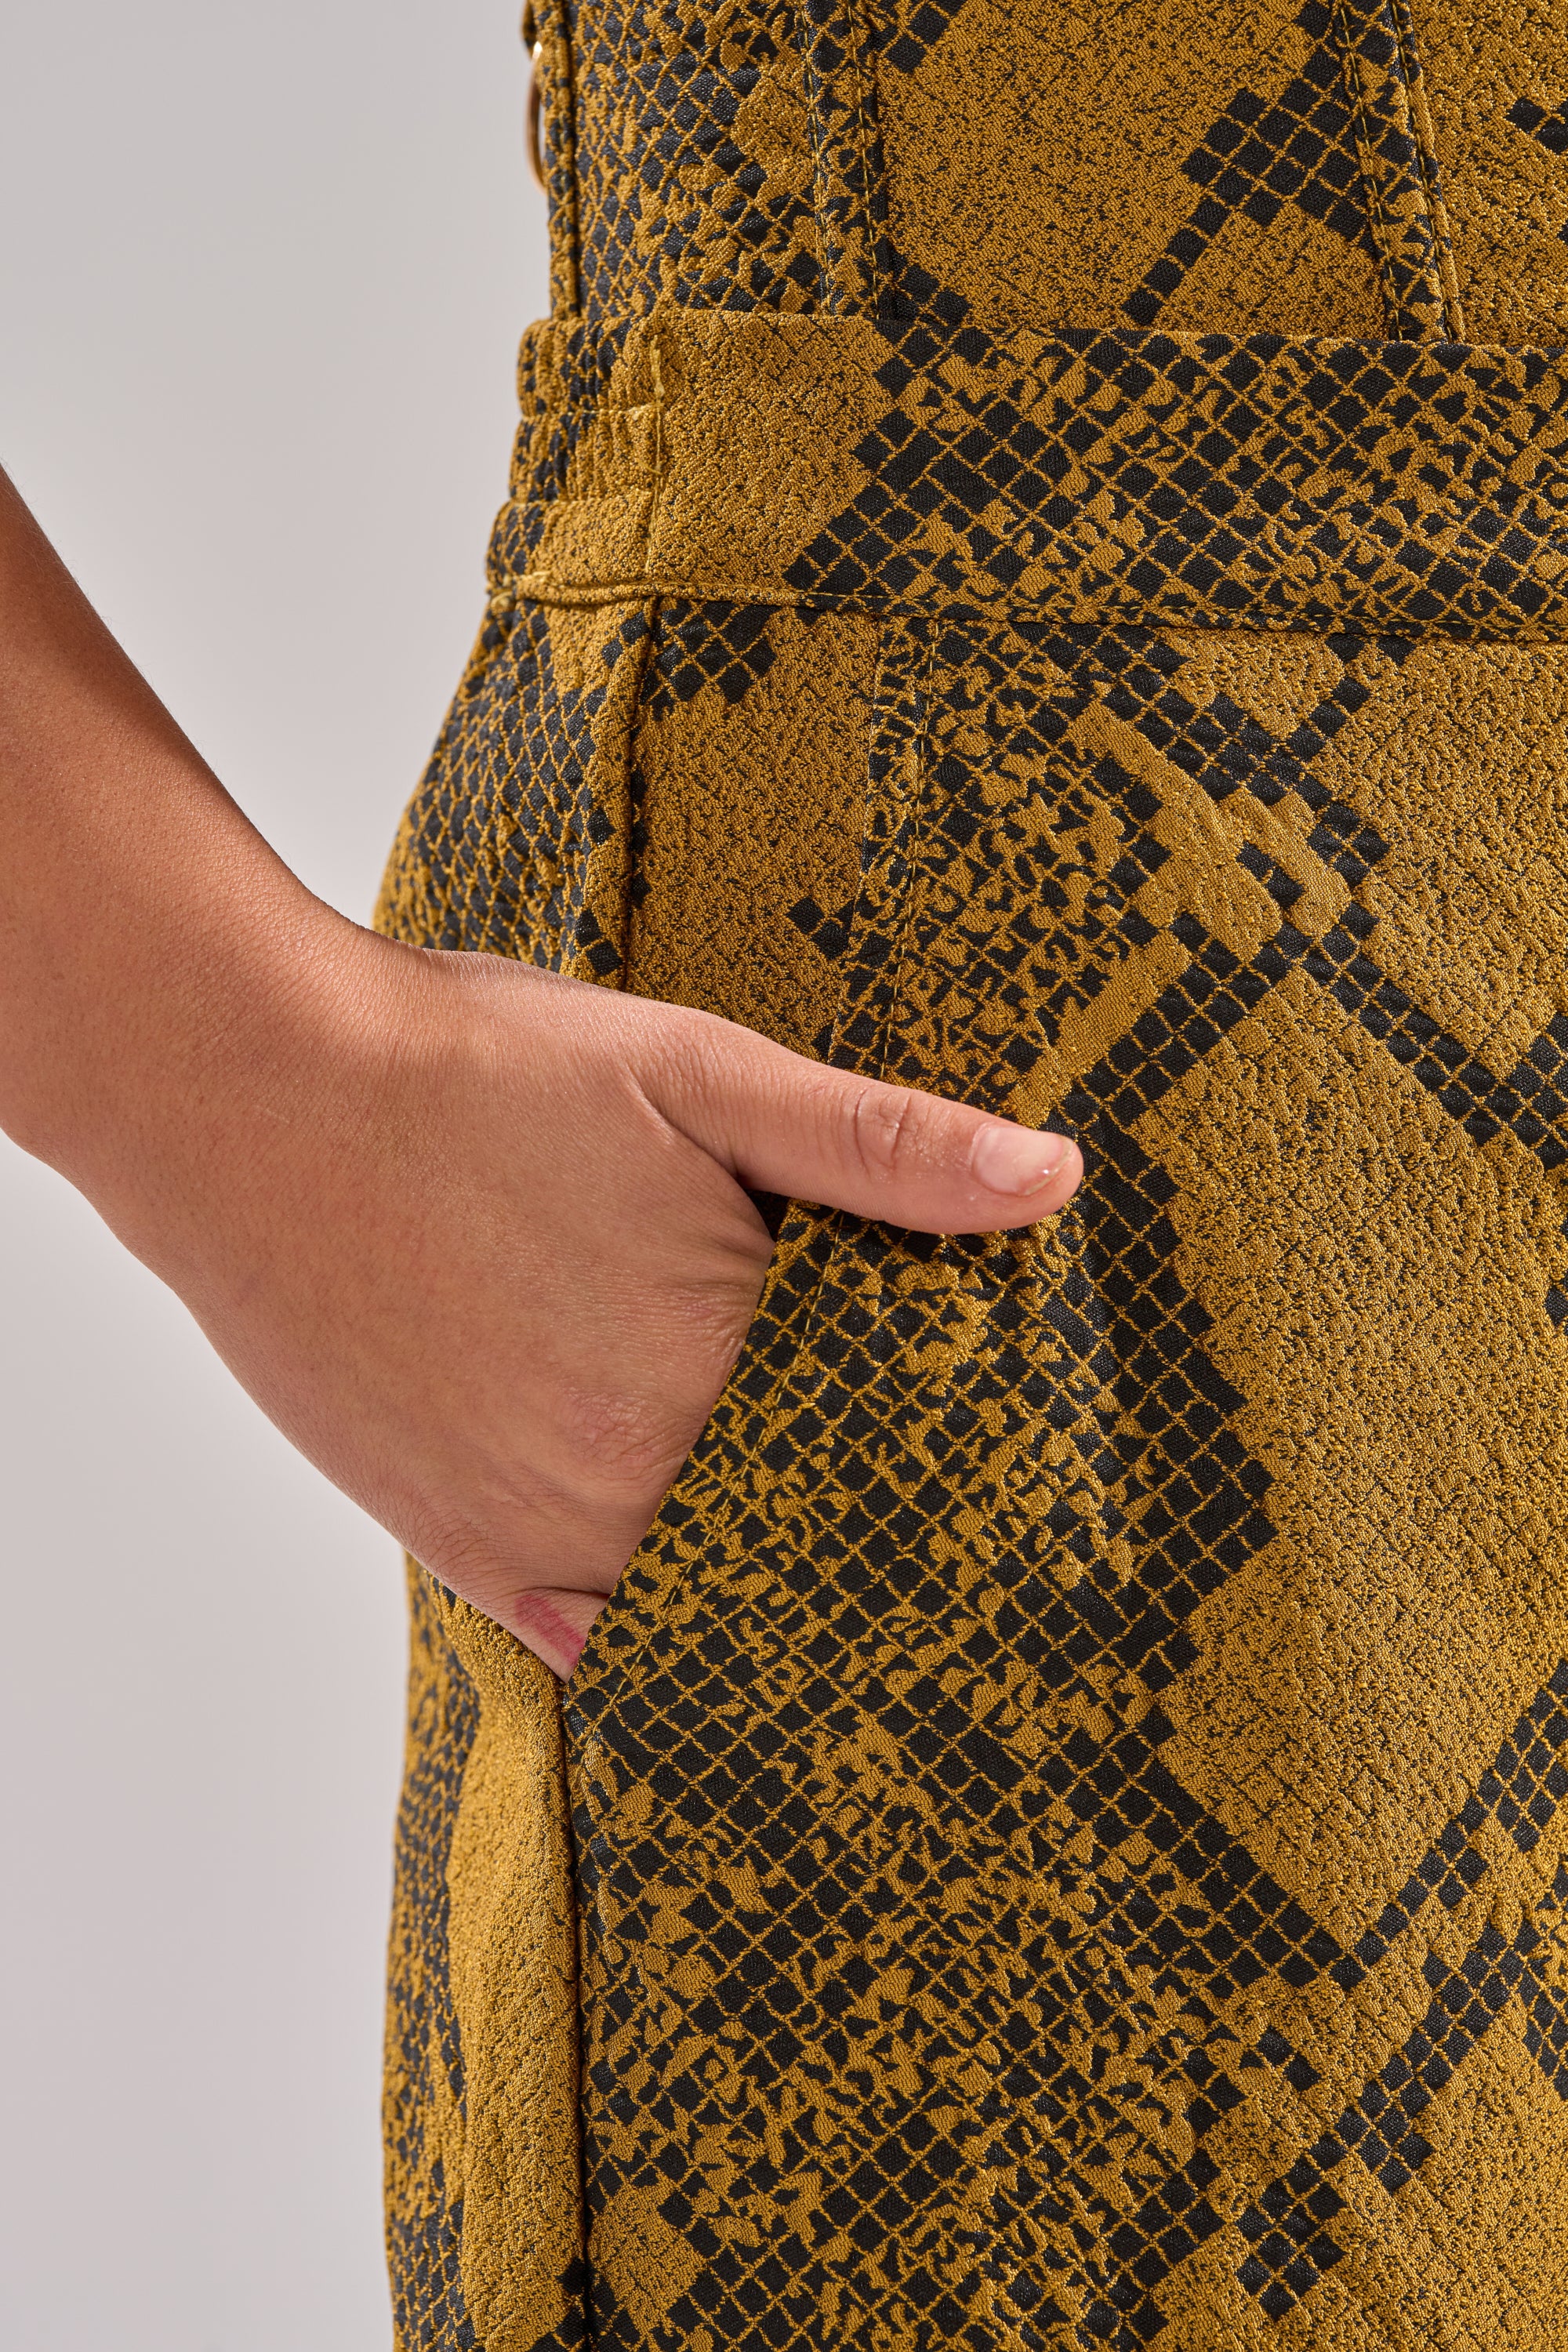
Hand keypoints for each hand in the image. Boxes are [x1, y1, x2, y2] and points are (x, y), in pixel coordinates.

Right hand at [82, 919, 1082, 1674]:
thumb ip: (877, 1144)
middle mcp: (628, 1484)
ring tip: (850, 1598)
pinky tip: (698, 1624)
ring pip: (701, 1604)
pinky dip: (647, 1635)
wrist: (245, 1094)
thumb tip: (1052, 1179)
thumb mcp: (697, 1070)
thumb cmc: (469, 1070)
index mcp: (714, 1372)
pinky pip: (581, 1636)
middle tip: (960, 1559)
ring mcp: (529, 1528)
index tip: (1013, 1490)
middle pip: (800, 1545)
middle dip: (872, 1533)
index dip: (950, 1461)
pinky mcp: (449, 1539)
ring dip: (769, 1588)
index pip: (889, 1459)